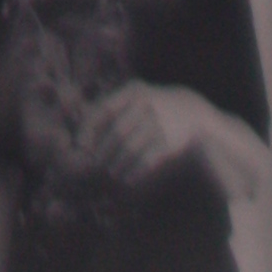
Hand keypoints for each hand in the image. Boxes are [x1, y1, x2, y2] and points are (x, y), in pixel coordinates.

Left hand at [80, 78, 196, 183]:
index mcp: (133, 91)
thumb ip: (109, 110)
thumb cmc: (150, 107)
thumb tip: (81, 137)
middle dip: (103, 151)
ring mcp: (160, 123)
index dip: (90, 128)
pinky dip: (135, 172)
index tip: (81, 146)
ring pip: (131, 148)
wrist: (190, 111)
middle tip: (95, 164)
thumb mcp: (133, 98)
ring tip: (112, 173)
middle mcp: (147, 104)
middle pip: (117, 131)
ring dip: (118, 164)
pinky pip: (147, 160)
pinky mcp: (169, 141)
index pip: (105, 109)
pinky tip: (128, 179)